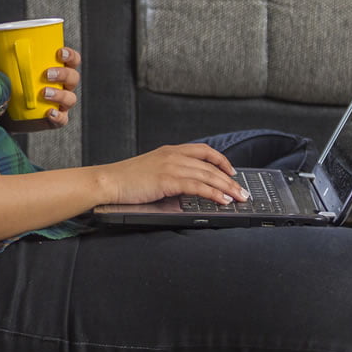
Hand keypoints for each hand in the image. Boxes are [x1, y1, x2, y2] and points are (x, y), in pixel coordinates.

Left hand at [0, 46, 80, 132]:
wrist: (4, 113)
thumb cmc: (10, 85)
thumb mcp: (9, 70)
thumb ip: (10, 58)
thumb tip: (5, 44)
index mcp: (57, 69)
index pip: (72, 60)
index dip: (70, 55)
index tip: (59, 53)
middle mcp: (63, 86)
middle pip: (73, 77)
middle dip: (63, 74)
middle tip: (47, 74)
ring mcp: (61, 104)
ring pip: (70, 98)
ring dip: (60, 95)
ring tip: (44, 93)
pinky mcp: (55, 120)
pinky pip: (63, 119)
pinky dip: (58, 116)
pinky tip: (49, 113)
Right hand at [95, 143, 248, 205]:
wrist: (108, 181)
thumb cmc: (126, 180)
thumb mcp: (152, 170)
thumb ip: (169, 173)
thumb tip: (188, 186)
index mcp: (170, 150)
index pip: (204, 151)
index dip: (221, 160)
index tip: (231, 172)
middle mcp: (173, 155)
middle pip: (211, 165)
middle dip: (230, 180)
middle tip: (243, 192)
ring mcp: (171, 166)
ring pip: (208, 175)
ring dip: (227, 188)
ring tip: (239, 198)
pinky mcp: (167, 179)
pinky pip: (197, 186)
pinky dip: (214, 193)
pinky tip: (223, 200)